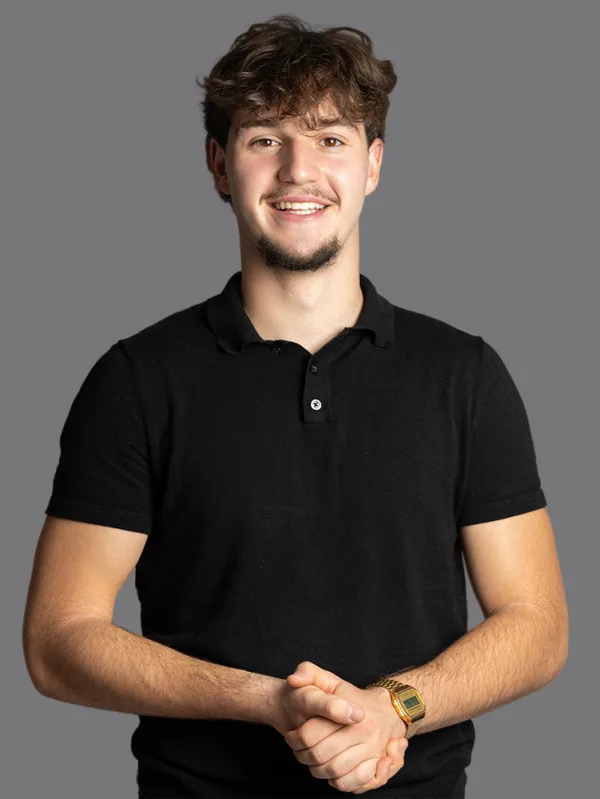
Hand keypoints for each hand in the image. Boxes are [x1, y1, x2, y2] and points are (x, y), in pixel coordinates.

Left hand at [284, 662, 408, 793]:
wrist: (388, 710)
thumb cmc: (352, 697)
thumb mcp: (331, 680)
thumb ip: (309, 672)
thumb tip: (293, 680)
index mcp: (351, 713)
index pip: (311, 733)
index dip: (295, 737)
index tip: (292, 734)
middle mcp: (364, 734)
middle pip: (320, 755)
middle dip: (303, 755)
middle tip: (299, 750)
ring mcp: (372, 752)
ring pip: (334, 771)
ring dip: (317, 770)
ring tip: (312, 761)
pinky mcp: (377, 768)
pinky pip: (351, 784)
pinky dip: (337, 781)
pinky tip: (331, 771)